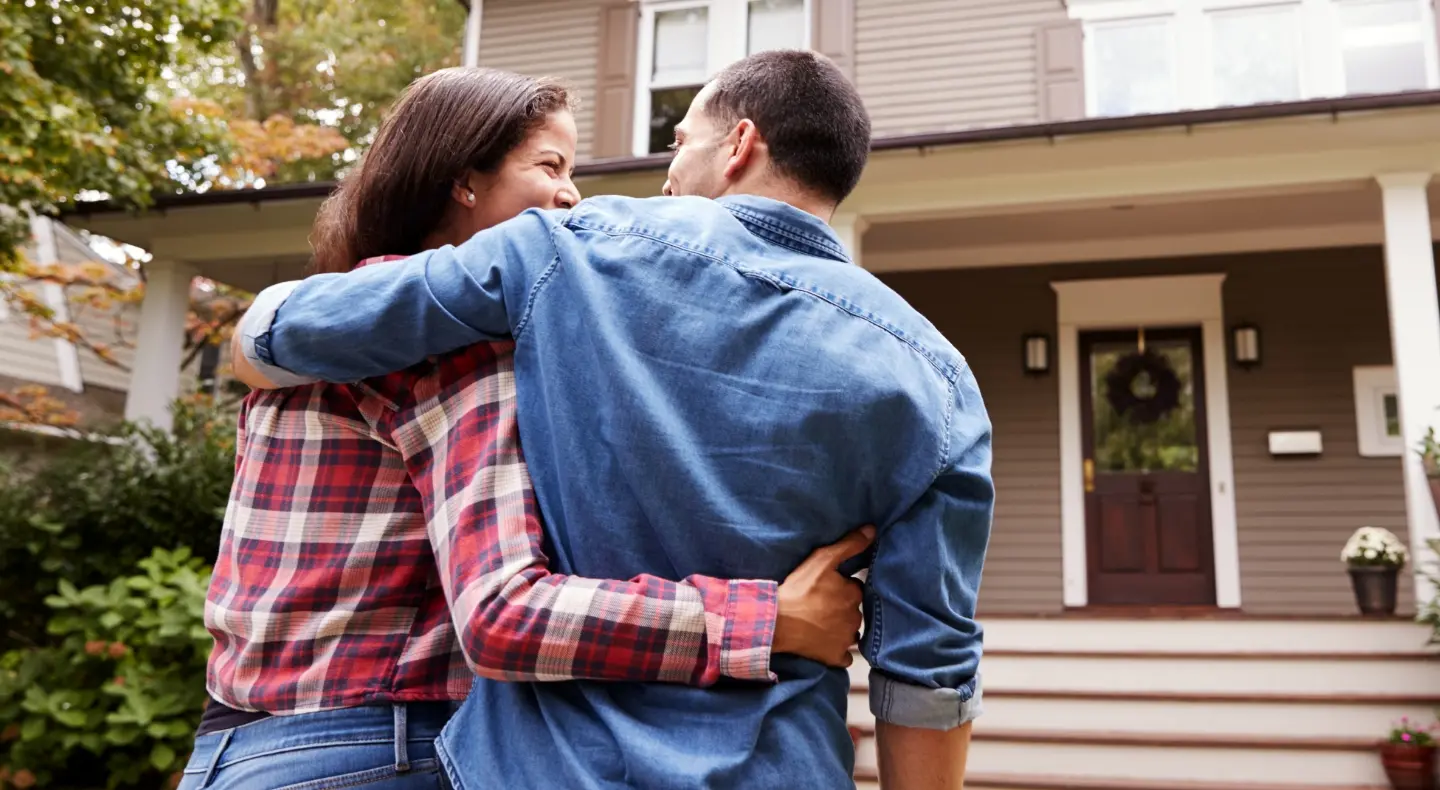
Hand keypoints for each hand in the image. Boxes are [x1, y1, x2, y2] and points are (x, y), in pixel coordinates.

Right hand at [772, 526, 874, 666]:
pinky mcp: (835, 657)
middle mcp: (855, 618)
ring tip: (821, 623)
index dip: (842, 587)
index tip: (828, 588)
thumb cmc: (799, 589)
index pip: (854, 589)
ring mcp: (846, 640)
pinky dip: (837, 650)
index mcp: (853, 595)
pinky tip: (825, 643)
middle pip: (853, 611)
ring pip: (850, 632)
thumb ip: (849, 545)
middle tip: (822, 605)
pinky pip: (843, 655)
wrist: (777, 622)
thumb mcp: (822, 559)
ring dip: (841, 628)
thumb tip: (872, 530)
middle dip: (842, 608)